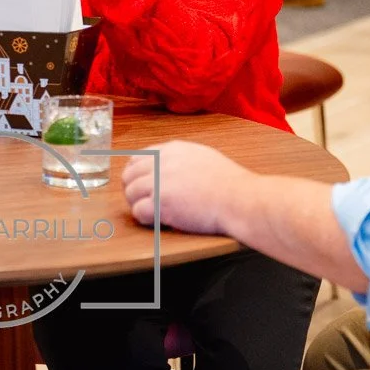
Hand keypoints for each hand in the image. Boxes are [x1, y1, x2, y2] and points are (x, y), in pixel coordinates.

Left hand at [121, 141, 253, 236]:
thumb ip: (180, 158)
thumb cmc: (229, 183)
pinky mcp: (162, 203)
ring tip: (152, 213)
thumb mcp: (203, 156)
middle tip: (144, 202)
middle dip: (133, 190)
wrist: (240, 198)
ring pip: (130, 193)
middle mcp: (162, 162)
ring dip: (138, 204)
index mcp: (171, 150)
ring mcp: (160, 182)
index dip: (136, 173)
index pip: (138, 157)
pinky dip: (145, 218)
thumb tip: (166, 165)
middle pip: (129, 175)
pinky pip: (138, 211)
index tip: (142, 185)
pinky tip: (158, 220)